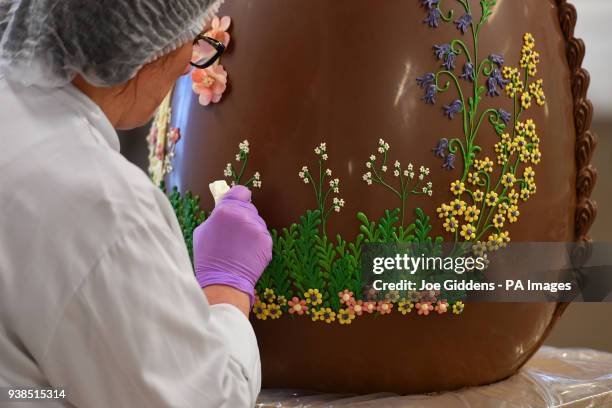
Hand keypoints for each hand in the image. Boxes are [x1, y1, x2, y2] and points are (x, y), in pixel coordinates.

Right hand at [194, 186, 271, 305]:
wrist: (224, 282)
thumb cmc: (208, 258)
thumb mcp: (202, 231)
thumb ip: (216, 216)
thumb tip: (225, 209)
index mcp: (225, 210)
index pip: (240, 191)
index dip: (238, 198)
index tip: (236, 204)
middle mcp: (243, 216)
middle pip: (249, 207)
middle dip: (242, 216)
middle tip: (233, 232)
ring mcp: (257, 228)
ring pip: (257, 222)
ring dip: (250, 229)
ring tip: (239, 246)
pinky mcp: (267, 241)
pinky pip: (262, 236)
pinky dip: (256, 242)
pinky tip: (246, 253)